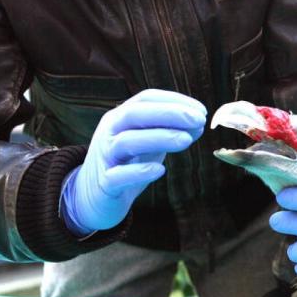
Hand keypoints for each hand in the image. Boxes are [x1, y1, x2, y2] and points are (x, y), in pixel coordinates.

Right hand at [61, 89, 205, 234]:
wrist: (94, 197)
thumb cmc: (127, 163)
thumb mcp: (149, 143)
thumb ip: (170, 131)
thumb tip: (198, 124)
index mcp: (120, 117)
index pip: (145, 99)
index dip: (174, 100)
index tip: (201, 110)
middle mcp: (110, 132)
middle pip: (134, 114)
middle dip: (168, 113)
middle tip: (199, 120)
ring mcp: (104, 157)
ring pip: (126, 142)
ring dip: (159, 138)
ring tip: (186, 140)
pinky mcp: (105, 185)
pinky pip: (117, 176)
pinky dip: (139, 172)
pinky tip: (160, 170)